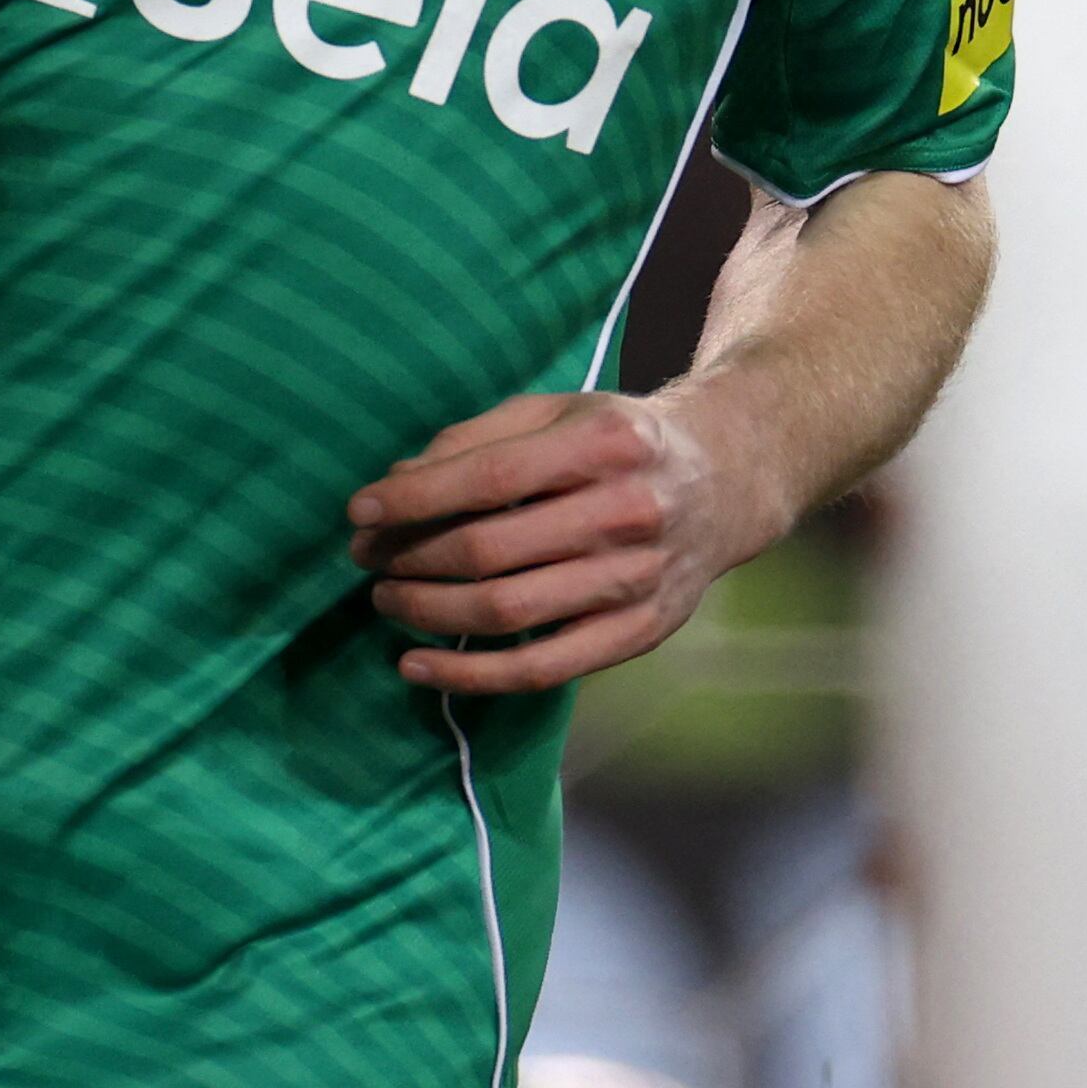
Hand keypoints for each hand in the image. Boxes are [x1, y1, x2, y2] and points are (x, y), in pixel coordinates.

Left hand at [346, 387, 793, 694]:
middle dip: (409, 558)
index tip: (359, 512)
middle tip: (367, 559)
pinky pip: (541, 670)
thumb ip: (479, 438)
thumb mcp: (560, 411)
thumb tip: (397, 485)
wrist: (727, 480)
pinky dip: (469, 676)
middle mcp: (627, 512)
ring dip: (427, 612)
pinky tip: (416, 666)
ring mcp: (637, 579)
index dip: (412, 500)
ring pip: (507, 613)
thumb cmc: (621, 441)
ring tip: (387, 600)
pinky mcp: (640, 631)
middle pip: (489, 551)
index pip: (488, 479)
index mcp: (605, 443)